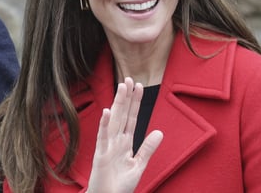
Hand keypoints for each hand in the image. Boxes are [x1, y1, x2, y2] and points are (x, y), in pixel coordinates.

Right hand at [86, 77, 163, 192]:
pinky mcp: (100, 155)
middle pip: (122, 115)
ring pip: (114, 121)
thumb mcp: (139, 165)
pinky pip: (103, 137)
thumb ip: (148, 148)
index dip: (135, 103)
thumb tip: (159, 132)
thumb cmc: (120, 185)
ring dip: (118, 104)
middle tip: (129, 78)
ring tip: (121, 88)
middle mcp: (116, 141)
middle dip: (126, 97)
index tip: (139, 86)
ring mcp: (107, 146)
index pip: (132, 118)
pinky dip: (105, 124)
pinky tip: (107, 111)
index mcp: (125, 143)